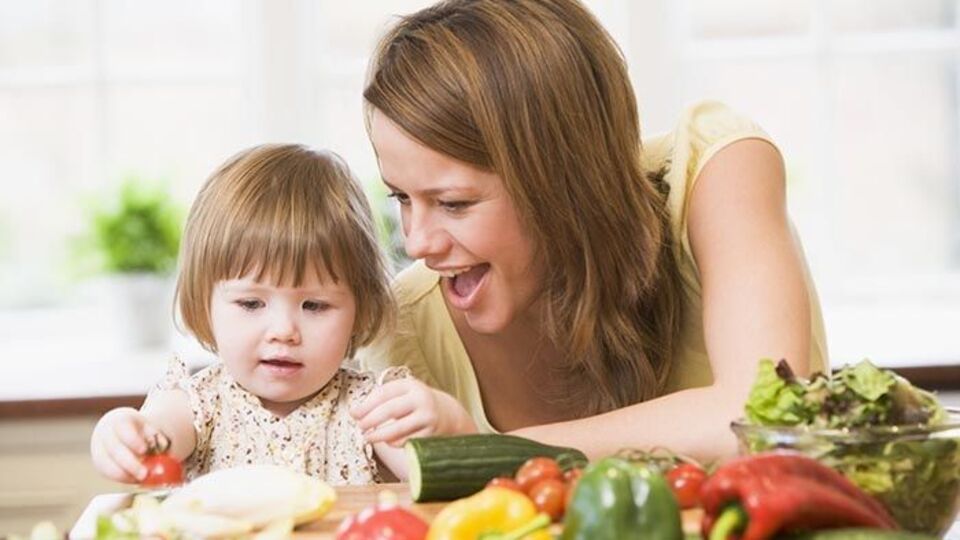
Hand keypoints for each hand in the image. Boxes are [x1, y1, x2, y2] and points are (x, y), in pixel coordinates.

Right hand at [90, 407, 164, 482]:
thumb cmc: (141, 430)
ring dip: (125, 474)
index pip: (123, 428)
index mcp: (119, 420)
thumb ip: (157, 438)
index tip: (144, 451)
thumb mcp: (150, 429)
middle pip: (114, 449)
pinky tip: (134, 479)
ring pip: (107, 464)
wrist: (122, 430)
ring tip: (141, 479)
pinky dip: (122, 478)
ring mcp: (98, 448)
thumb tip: (163, 451)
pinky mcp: (98, 462)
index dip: (133, 440)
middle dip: (130, 464)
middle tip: (144, 474)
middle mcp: (105, 433)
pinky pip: (107, 473)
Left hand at [351, 379, 473, 446]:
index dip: (366, 405)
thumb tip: (355, 413)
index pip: (383, 394)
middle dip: (370, 420)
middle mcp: (421, 398)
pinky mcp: (431, 433)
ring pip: (397, 429)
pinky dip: (393, 443)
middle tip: (360, 427)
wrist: (448, 413)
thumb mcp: (402, 394)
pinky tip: (388, 441)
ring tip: (367, 437)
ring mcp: (427, 416)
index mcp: (410, 385)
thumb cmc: (415, 403)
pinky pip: (406, 441)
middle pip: (389, 410)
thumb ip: (380, 399)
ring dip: (378, 435)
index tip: (354, 414)